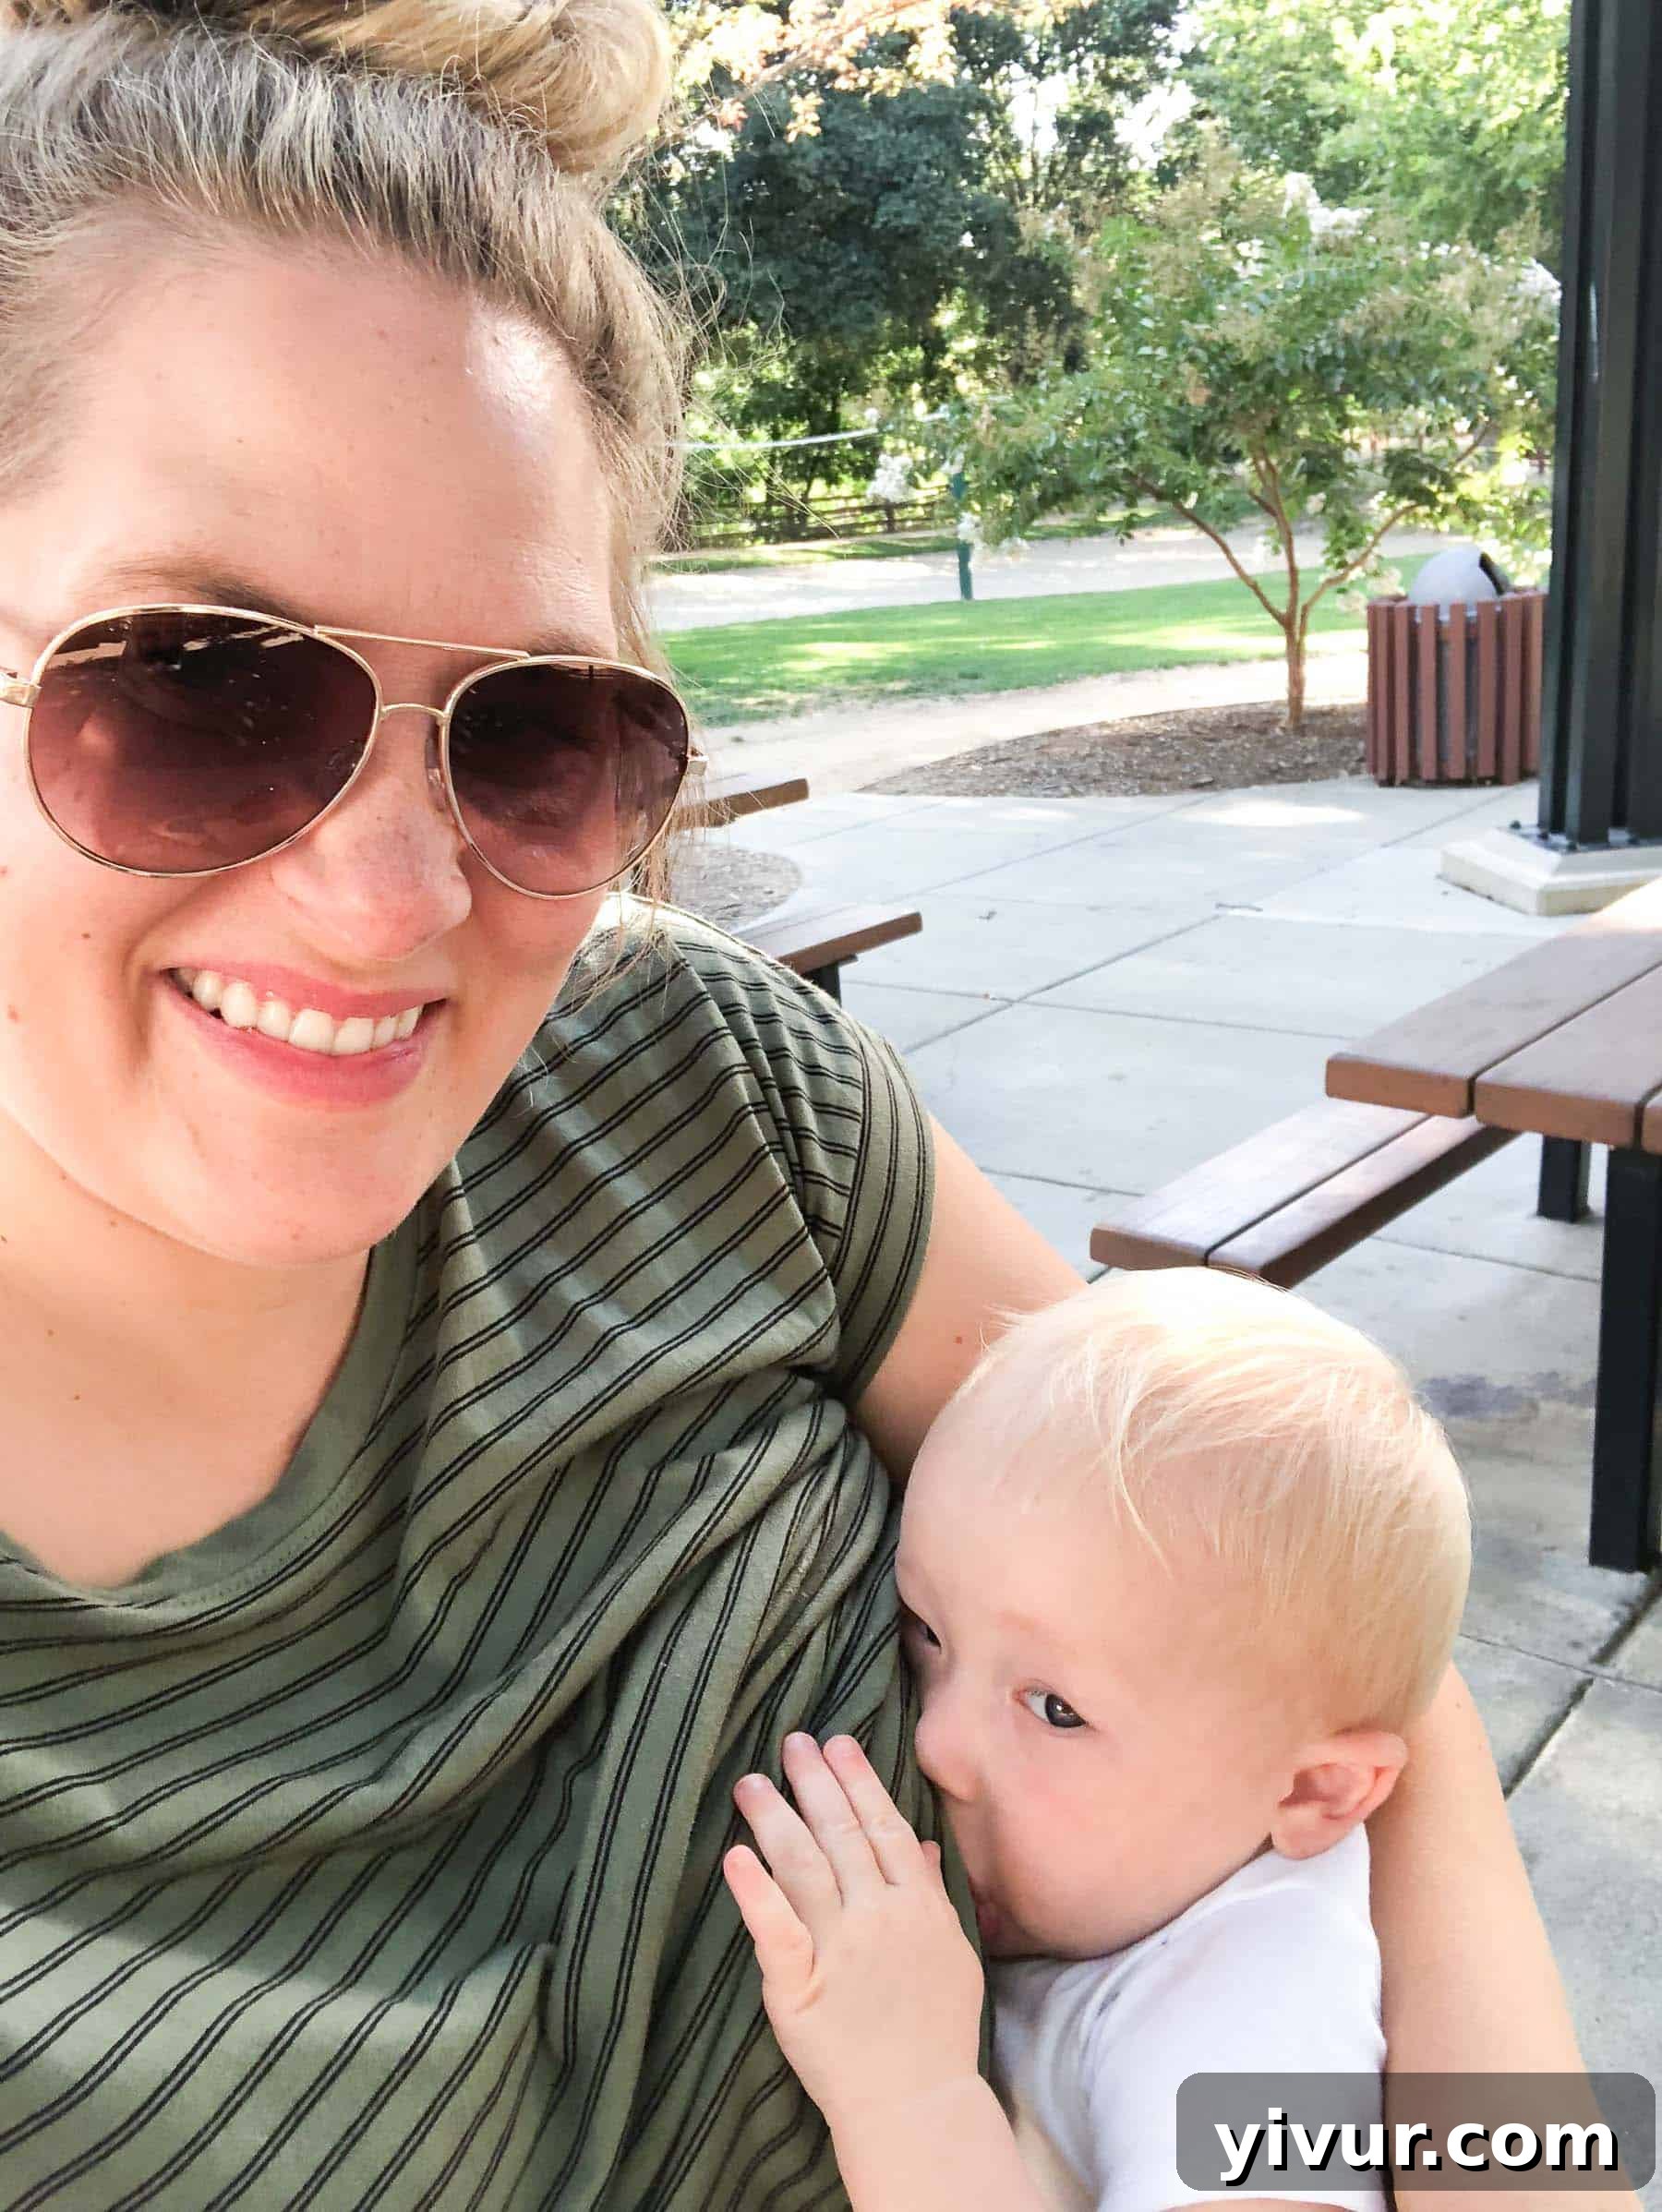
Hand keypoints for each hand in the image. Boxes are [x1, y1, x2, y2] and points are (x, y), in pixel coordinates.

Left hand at [723, 1732, 985, 2140]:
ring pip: (804, 1867)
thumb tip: (920, 1842)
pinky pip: (775, 1930)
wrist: (918, 2105)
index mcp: (917, 1907)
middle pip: (842, 1835)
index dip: (858, 1782)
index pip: (883, 1827)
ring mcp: (839, 1950)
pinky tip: (736, 1856)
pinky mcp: (801, 1986)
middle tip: (792, 1741)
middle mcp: (879, 1918)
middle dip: (816, 1783)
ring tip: (752, 1782)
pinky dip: (755, 1891)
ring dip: (777, 1818)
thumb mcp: (953, 1955)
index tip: (838, 1745)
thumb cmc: (936, 2032)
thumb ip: (932, 1893)